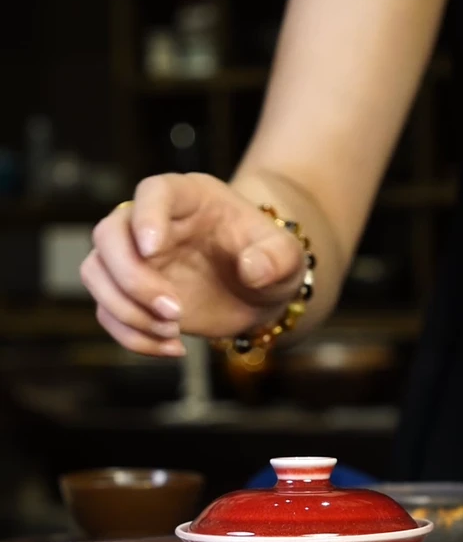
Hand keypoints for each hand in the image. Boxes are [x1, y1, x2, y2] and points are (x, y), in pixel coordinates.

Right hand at [80, 173, 305, 355]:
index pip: (152, 192)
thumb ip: (276, 258)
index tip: (153, 250)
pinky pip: (108, 312)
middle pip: (109, 235)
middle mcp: (150, 223)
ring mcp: (135, 259)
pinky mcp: (132, 294)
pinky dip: (132, 337)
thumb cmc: (269, 259)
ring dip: (126, 310)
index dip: (145, 218)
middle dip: (132, 279)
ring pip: (96, 273)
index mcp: (188, 198)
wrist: (259, 289)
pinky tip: (173, 348)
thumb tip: (252, 270)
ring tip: (174, 331)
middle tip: (175, 312)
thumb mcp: (286, 256)